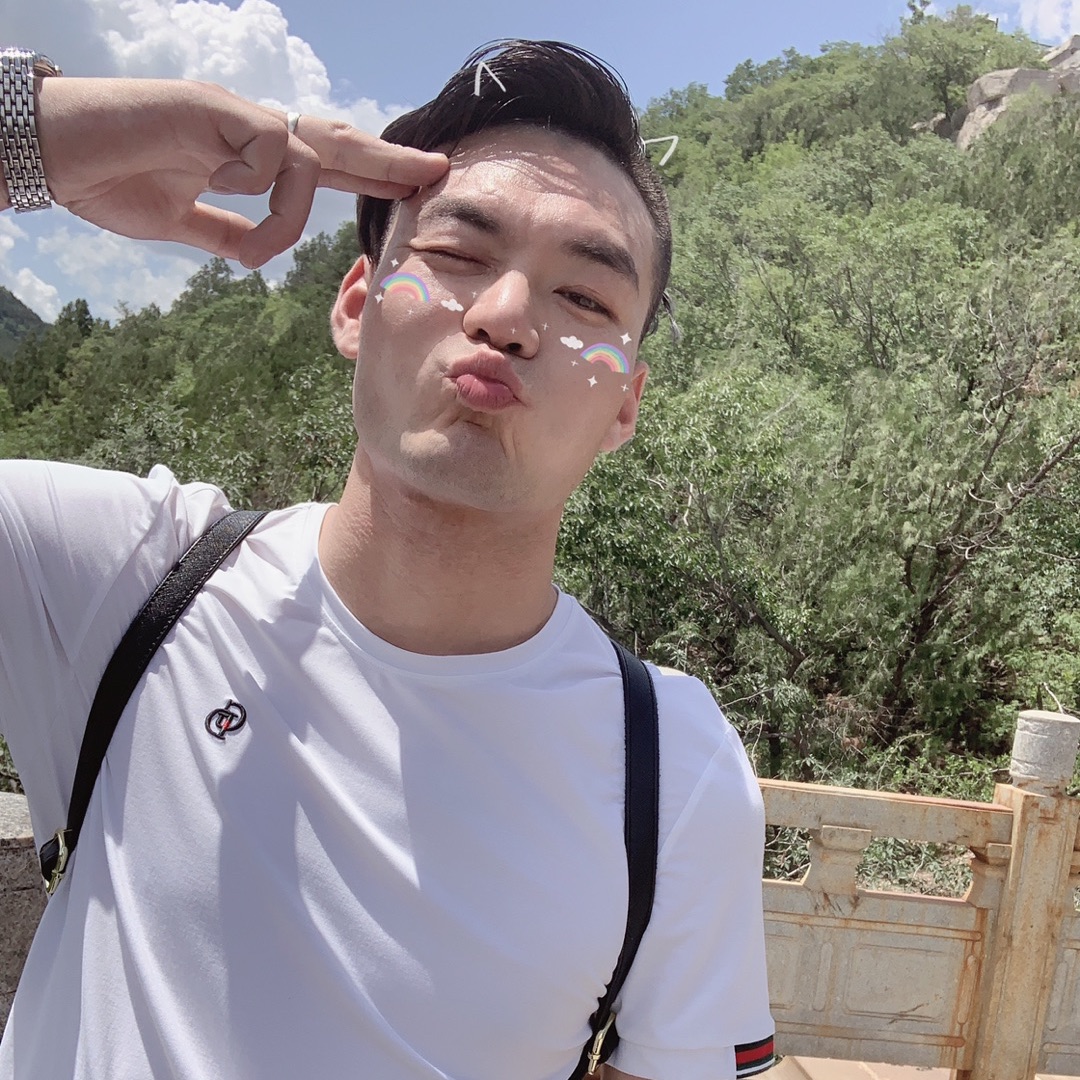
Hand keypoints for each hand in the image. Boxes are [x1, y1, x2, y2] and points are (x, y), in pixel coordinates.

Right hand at [27, 77, 448, 267]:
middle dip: (387, 159)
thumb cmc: (107, 178)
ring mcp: (233, 116)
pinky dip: (263, 191)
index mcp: (245, 157)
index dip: (369, 173)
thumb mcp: (179, 222)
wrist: (53, 155)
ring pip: (305, 159)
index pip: (323, 164)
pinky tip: (221, 192)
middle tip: (437, 169)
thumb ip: (223, 233)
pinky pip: (272, 152)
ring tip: (256, 249)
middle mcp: (248, 131)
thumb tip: (257, 258)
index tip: (414, 185)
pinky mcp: (214, 108)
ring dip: (291, 216)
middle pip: (336, 142)